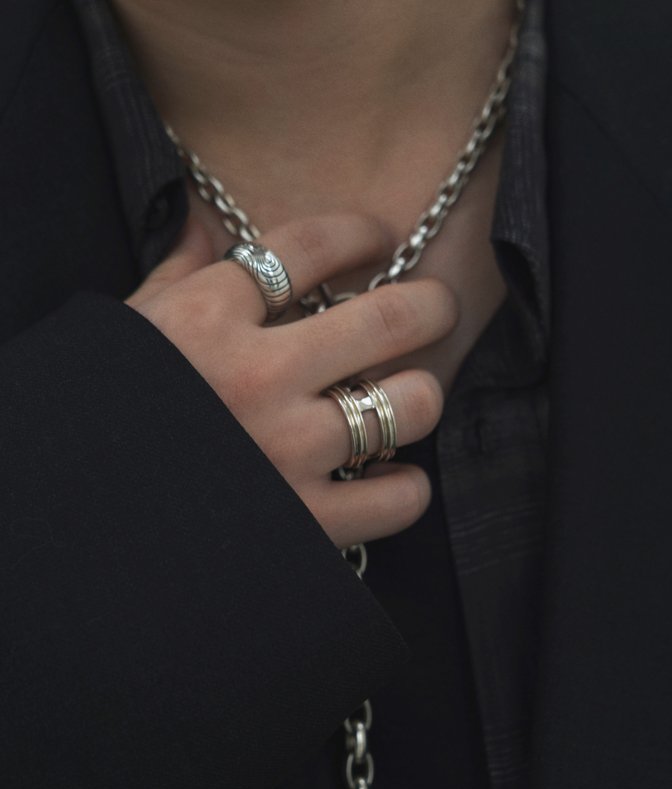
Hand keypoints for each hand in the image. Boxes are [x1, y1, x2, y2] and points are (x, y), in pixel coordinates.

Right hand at [126, 213, 458, 546]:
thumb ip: (174, 278)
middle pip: (388, 320)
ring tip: (405, 398)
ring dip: (419, 396)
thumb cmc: (104, 417)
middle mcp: (253, 379)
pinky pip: (399, 498)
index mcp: (203, 321)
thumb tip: (203, 225)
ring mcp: (284, 453)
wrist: (77, 521)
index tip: (380, 238)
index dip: (360, 233)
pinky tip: (389, 477)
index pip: (307, 246)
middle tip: (436, 308)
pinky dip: (406, 487)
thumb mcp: (127, 335)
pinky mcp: (305, 524)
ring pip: (410, 404)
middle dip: (432, 306)